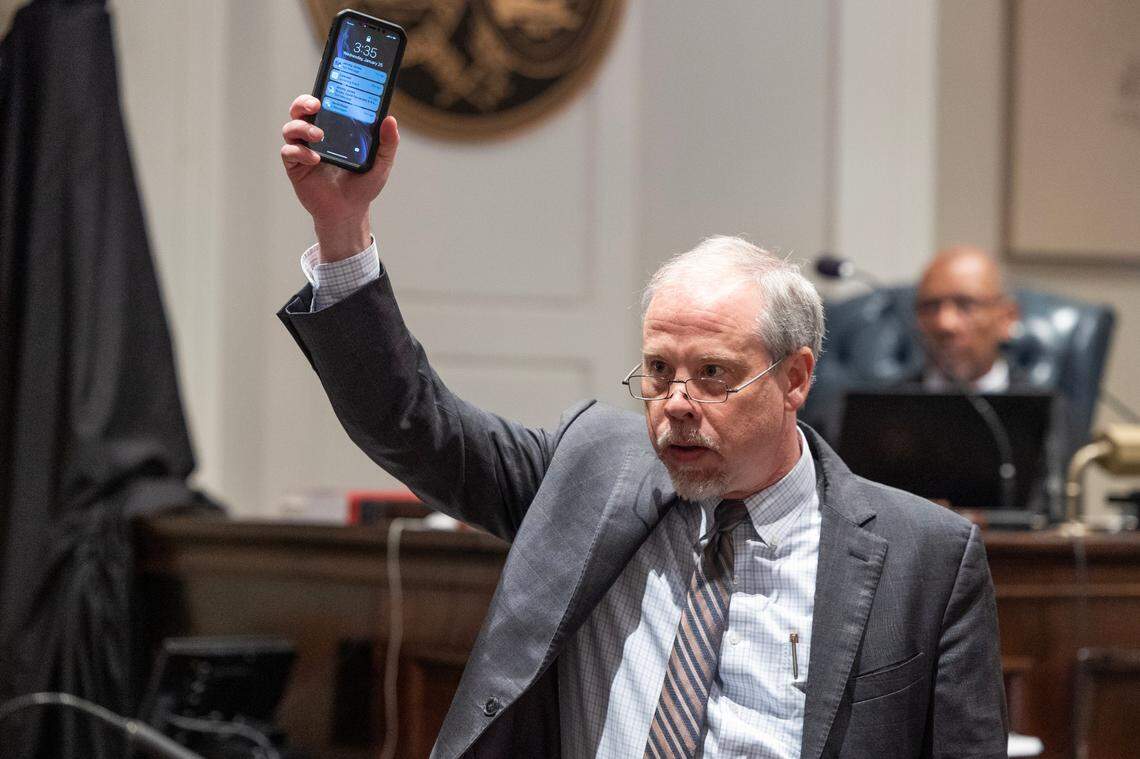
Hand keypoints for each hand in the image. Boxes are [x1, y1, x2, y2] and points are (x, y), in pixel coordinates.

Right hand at [280, 94, 399, 261]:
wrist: (349, 212)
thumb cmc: (363, 186)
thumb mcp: (381, 164)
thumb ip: (388, 144)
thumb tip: (391, 119)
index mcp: (334, 130)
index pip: (323, 105)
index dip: (322, 92)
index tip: (329, 87)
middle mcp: (315, 136)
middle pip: (300, 111)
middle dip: (303, 103)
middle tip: (316, 105)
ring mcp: (304, 150)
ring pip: (291, 128)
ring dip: (302, 128)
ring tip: (318, 136)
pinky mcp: (296, 167)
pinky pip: (289, 152)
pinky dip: (300, 152)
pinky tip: (314, 159)